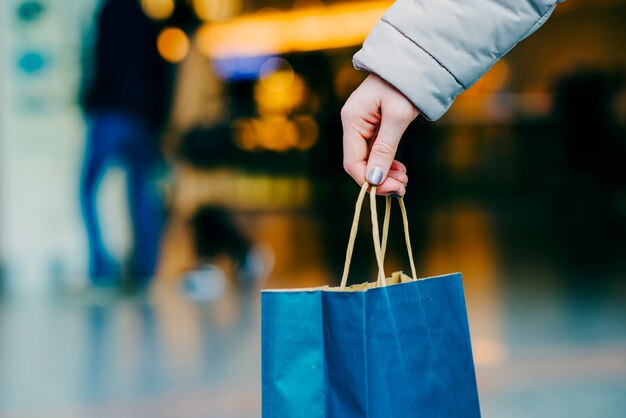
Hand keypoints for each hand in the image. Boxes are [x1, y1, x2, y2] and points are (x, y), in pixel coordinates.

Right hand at [341, 74, 417, 195]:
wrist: (415, 60)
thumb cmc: (405, 84)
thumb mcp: (397, 117)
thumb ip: (385, 149)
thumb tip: (374, 179)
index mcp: (352, 120)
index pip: (352, 162)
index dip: (369, 180)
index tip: (392, 189)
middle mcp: (352, 124)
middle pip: (359, 163)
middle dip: (379, 179)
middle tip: (403, 187)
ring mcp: (362, 125)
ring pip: (368, 159)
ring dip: (385, 173)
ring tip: (405, 180)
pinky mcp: (373, 126)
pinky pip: (375, 151)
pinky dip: (387, 163)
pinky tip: (401, 170)